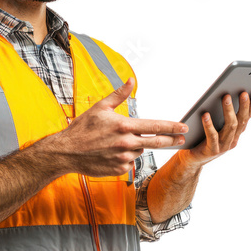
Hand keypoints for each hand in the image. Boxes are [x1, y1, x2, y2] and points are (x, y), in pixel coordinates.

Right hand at [54, 77, 187, 176]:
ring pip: (139, 151)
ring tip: (118, 142)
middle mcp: (126, 143)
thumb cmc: (82, 128)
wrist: (66, 151)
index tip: (183, 127)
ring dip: (136, 146)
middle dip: (171, 140)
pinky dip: (126, 156)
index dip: (172, 126)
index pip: (154, 126)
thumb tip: (131, 80)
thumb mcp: (100, 107)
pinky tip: (112, 152)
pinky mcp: (118, 169)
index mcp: (123, 125)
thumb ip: (119, 94)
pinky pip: (129, 162)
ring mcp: (123, 158)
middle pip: (156, 142)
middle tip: (181, 138)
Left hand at [183, 91, 250, 167]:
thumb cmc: (201, 139)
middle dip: (243, 106)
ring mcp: (223, 146)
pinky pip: (212, 136)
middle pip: (240, 121)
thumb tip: (225, 96)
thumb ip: (220, 115)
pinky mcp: (212, 150)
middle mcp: (232, 140)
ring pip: (229, 127)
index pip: (246, 118)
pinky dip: (209, 125)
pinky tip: (205, 115)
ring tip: (226, 97)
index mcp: (235, 134)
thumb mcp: (215, 127)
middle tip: (243, 93)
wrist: (192, 159)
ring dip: (229, 111)